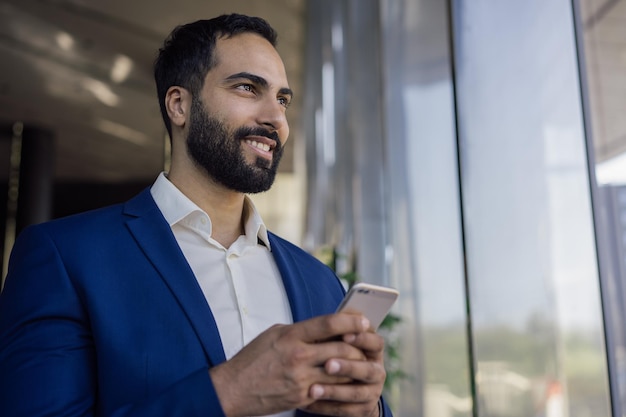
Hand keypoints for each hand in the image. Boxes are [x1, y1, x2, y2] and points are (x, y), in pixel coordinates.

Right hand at [209, 313, 370, 416]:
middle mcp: (298, 356)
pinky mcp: (303, 397)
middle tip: (367, 343)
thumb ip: (300, 330)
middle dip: (359, 346)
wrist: (234, 389)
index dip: (351, 321)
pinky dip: (342, 384)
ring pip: (341, 372)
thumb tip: (325, 327)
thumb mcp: (274, 334)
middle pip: (342, 349)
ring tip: (361, 361)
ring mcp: (302, 379)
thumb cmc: (253, 359)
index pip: (329, 324)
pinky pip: (331, 390)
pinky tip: (346, 380)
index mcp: (291, 336)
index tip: (364, 321)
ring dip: (355, 366)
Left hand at [300, 324, 385, 416]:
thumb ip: (341, 328)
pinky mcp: (363, 409)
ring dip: (335, 390)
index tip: (344, 335)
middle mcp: (376, 370)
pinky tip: (310, 402)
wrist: (345, 385)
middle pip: (368, 369)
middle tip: (328, 364)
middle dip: (348, 366)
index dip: (362, 339)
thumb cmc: (336, 353)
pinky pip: (346, 410)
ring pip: (357, 393)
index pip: (375, 342)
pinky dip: (328, 407)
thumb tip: (343, 310)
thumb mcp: (339, 339)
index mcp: (373, 350)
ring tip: (313, 388)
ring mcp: (372, 392)